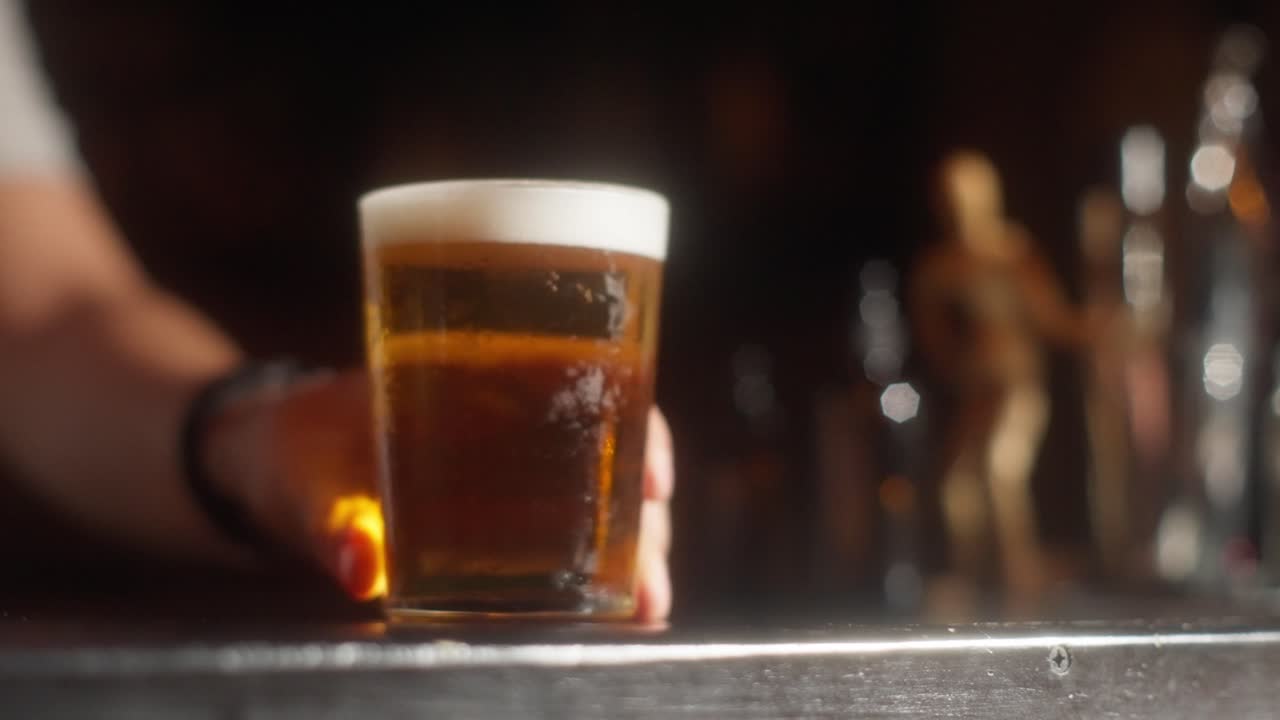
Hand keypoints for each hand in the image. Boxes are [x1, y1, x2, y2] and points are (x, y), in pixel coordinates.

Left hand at [207, 370, 673, 621]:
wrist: (263, 455)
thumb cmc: (291, 449)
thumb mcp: (303, 480)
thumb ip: (327, 522)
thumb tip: (359, 564)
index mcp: (477, 383)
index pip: (588, 387)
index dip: (635, 429)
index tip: (654, 480)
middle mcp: (512, 420)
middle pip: (611, 455)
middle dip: (645, 520)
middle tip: (651, 581)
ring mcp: (510, 471)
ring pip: (602, 499)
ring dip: (634, 548)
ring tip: (647, 602)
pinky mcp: (498, 517)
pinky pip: (568, 532)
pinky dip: (599, 563)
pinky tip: (619, 601)